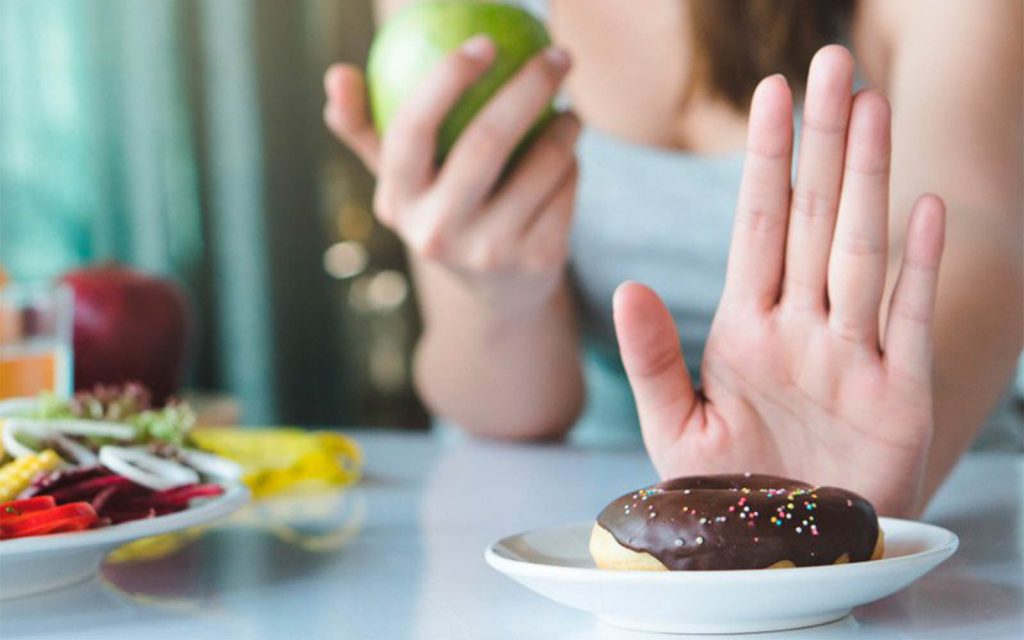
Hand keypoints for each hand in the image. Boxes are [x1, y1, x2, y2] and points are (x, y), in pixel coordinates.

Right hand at [323, 36, 579, 315]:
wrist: (495, 293)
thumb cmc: (442, 210)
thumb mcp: (402, 181)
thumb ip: (366, 128)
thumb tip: (337, 75)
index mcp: (398, 202)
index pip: (411, 130)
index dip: (445, 79)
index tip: (483, 43)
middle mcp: (439, 232)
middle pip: (487, 141)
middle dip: (528, 86)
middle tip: (556, 56)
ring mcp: (490, 251)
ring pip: (542, 162)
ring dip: (566, 126)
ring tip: (568, 111)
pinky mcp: (537, 260)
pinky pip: (566, 187)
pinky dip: (572, 163)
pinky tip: (570, 156)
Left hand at [614, 46, 945, 516]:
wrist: (782, 555)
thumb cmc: (729, 490)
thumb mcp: (675, 427)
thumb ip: (652, 358)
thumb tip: (626, 285)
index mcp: (746, 329)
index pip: (756, 227)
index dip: (763, 160)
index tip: (768, 94)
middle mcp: (802, 328)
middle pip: (812, 219)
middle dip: (820, 143)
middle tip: (830, 63)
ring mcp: (853, 357)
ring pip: (860, 251)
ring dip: (867, 181)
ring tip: (872, 107)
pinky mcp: (898, 397)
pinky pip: (909, 322)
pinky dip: (919, 269)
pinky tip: (925, 208)